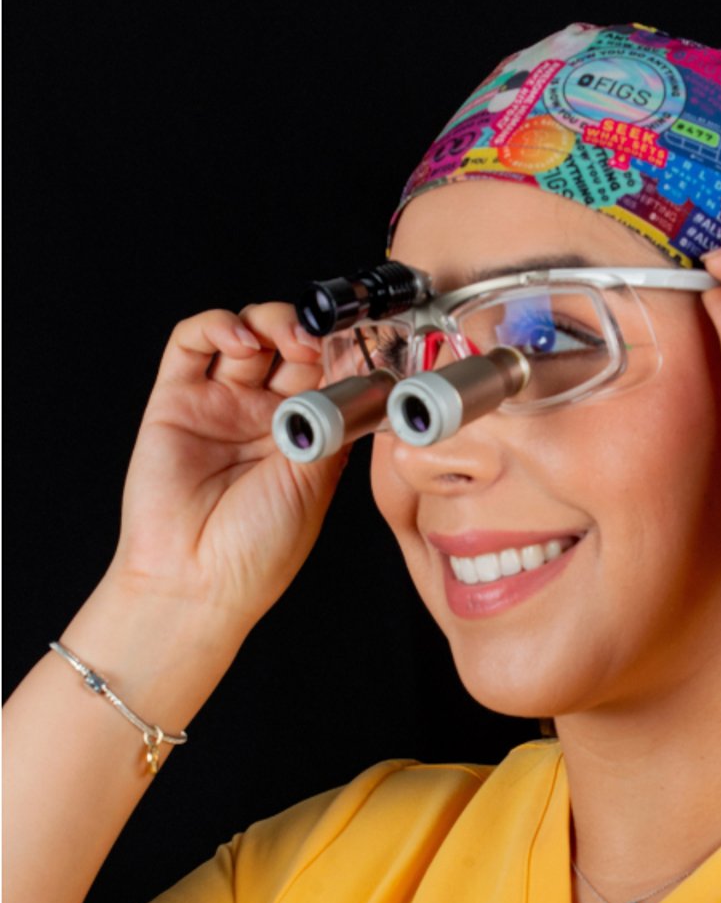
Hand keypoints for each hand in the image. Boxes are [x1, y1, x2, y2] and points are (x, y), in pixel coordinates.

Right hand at [107, 301, 353, 636]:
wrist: (198, 580)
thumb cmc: (259, 550)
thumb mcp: (315, 483)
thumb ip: (333, 425)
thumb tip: (363, 380)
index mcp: (304, 439)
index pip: (325, 375)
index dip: (340, 352)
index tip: (361, 341)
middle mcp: (263, 417)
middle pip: (286, 346)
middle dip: (306, 331)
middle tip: (319, 339)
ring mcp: (219, 405)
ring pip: (245, 335)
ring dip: (269, 322)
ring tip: (287, 339)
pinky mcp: (175, 399)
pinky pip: (191, 343)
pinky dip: (216, 325)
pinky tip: (240, 338)